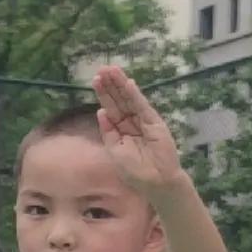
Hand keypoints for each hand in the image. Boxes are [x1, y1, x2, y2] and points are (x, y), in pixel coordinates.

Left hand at [93, 66, 183, 197]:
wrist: (155, 182)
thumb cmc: (134, 171)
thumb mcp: (115, 150)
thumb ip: (108, 131)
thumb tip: (100, 111)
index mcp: (121, 129)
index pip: (111, 107)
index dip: (104, 94)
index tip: (95, 79)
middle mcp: (132, 122)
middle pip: (119, 100)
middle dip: (111, 85)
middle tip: (102, 68)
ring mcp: (144, 121)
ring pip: (129, 99)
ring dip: (121, 84)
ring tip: (112, 70)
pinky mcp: (154, 123)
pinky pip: (142, 107)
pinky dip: (135, 95)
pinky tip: (128, 83)